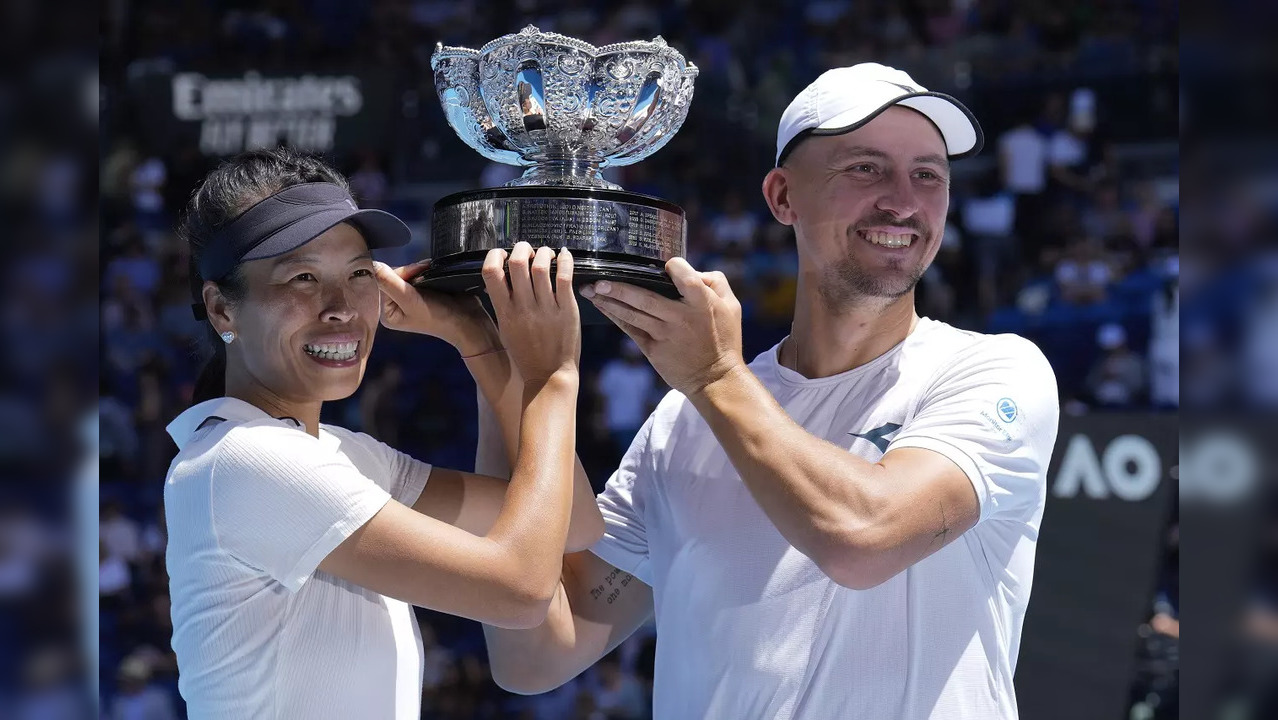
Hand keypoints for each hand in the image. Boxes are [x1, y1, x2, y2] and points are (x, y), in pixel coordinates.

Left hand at [373, 260, 499, 355]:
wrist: (469, 322)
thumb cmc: (440, 316)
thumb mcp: (412, 300)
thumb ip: (391, 283)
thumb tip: (374, 265)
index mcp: (387, 314)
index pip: (383, 282)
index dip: (399, 273)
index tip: (417, 273)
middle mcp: (395, 307)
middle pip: (393, 276)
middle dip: (410, 271)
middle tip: (426, 271)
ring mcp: (409, 300)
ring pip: (406, 274)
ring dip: (418, 269)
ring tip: (431, 271)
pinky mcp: (422, 293)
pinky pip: (417, 276)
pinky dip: (424, 271)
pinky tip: (433, 272)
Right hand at [481, 242, 579, 382]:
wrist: (548, 377)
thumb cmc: (526, 354)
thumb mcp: (505, 329)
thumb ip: (502, 305)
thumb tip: (498, 279)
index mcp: (505, 312)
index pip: (491, 273)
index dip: (495, 256)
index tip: (502, 254)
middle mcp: (524, 308)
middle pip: (518, 263)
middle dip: (521, 248)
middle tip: (527, 249)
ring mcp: (546, 309)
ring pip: (542, 267)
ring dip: (543, 252)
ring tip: (545, 253)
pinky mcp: (567, 310)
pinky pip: (565, 278)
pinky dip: (565, 260)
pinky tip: (564, 255)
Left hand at [581, 257, 744, 395]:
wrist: (715, 379)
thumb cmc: (724, 339)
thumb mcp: (732, 306)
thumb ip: (716, 282)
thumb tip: (693, 270)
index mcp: (701, 303)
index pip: (684, 277)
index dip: (674, 266)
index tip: (665, 264)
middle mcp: (680, 317)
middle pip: (646, 297)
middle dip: (620, 287)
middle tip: (599, 279)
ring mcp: (665, 334)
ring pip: (633, 314)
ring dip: (610, 301)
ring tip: (590, 290)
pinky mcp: (654, 350)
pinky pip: (631, 330)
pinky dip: (615, 317)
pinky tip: (602, 306)